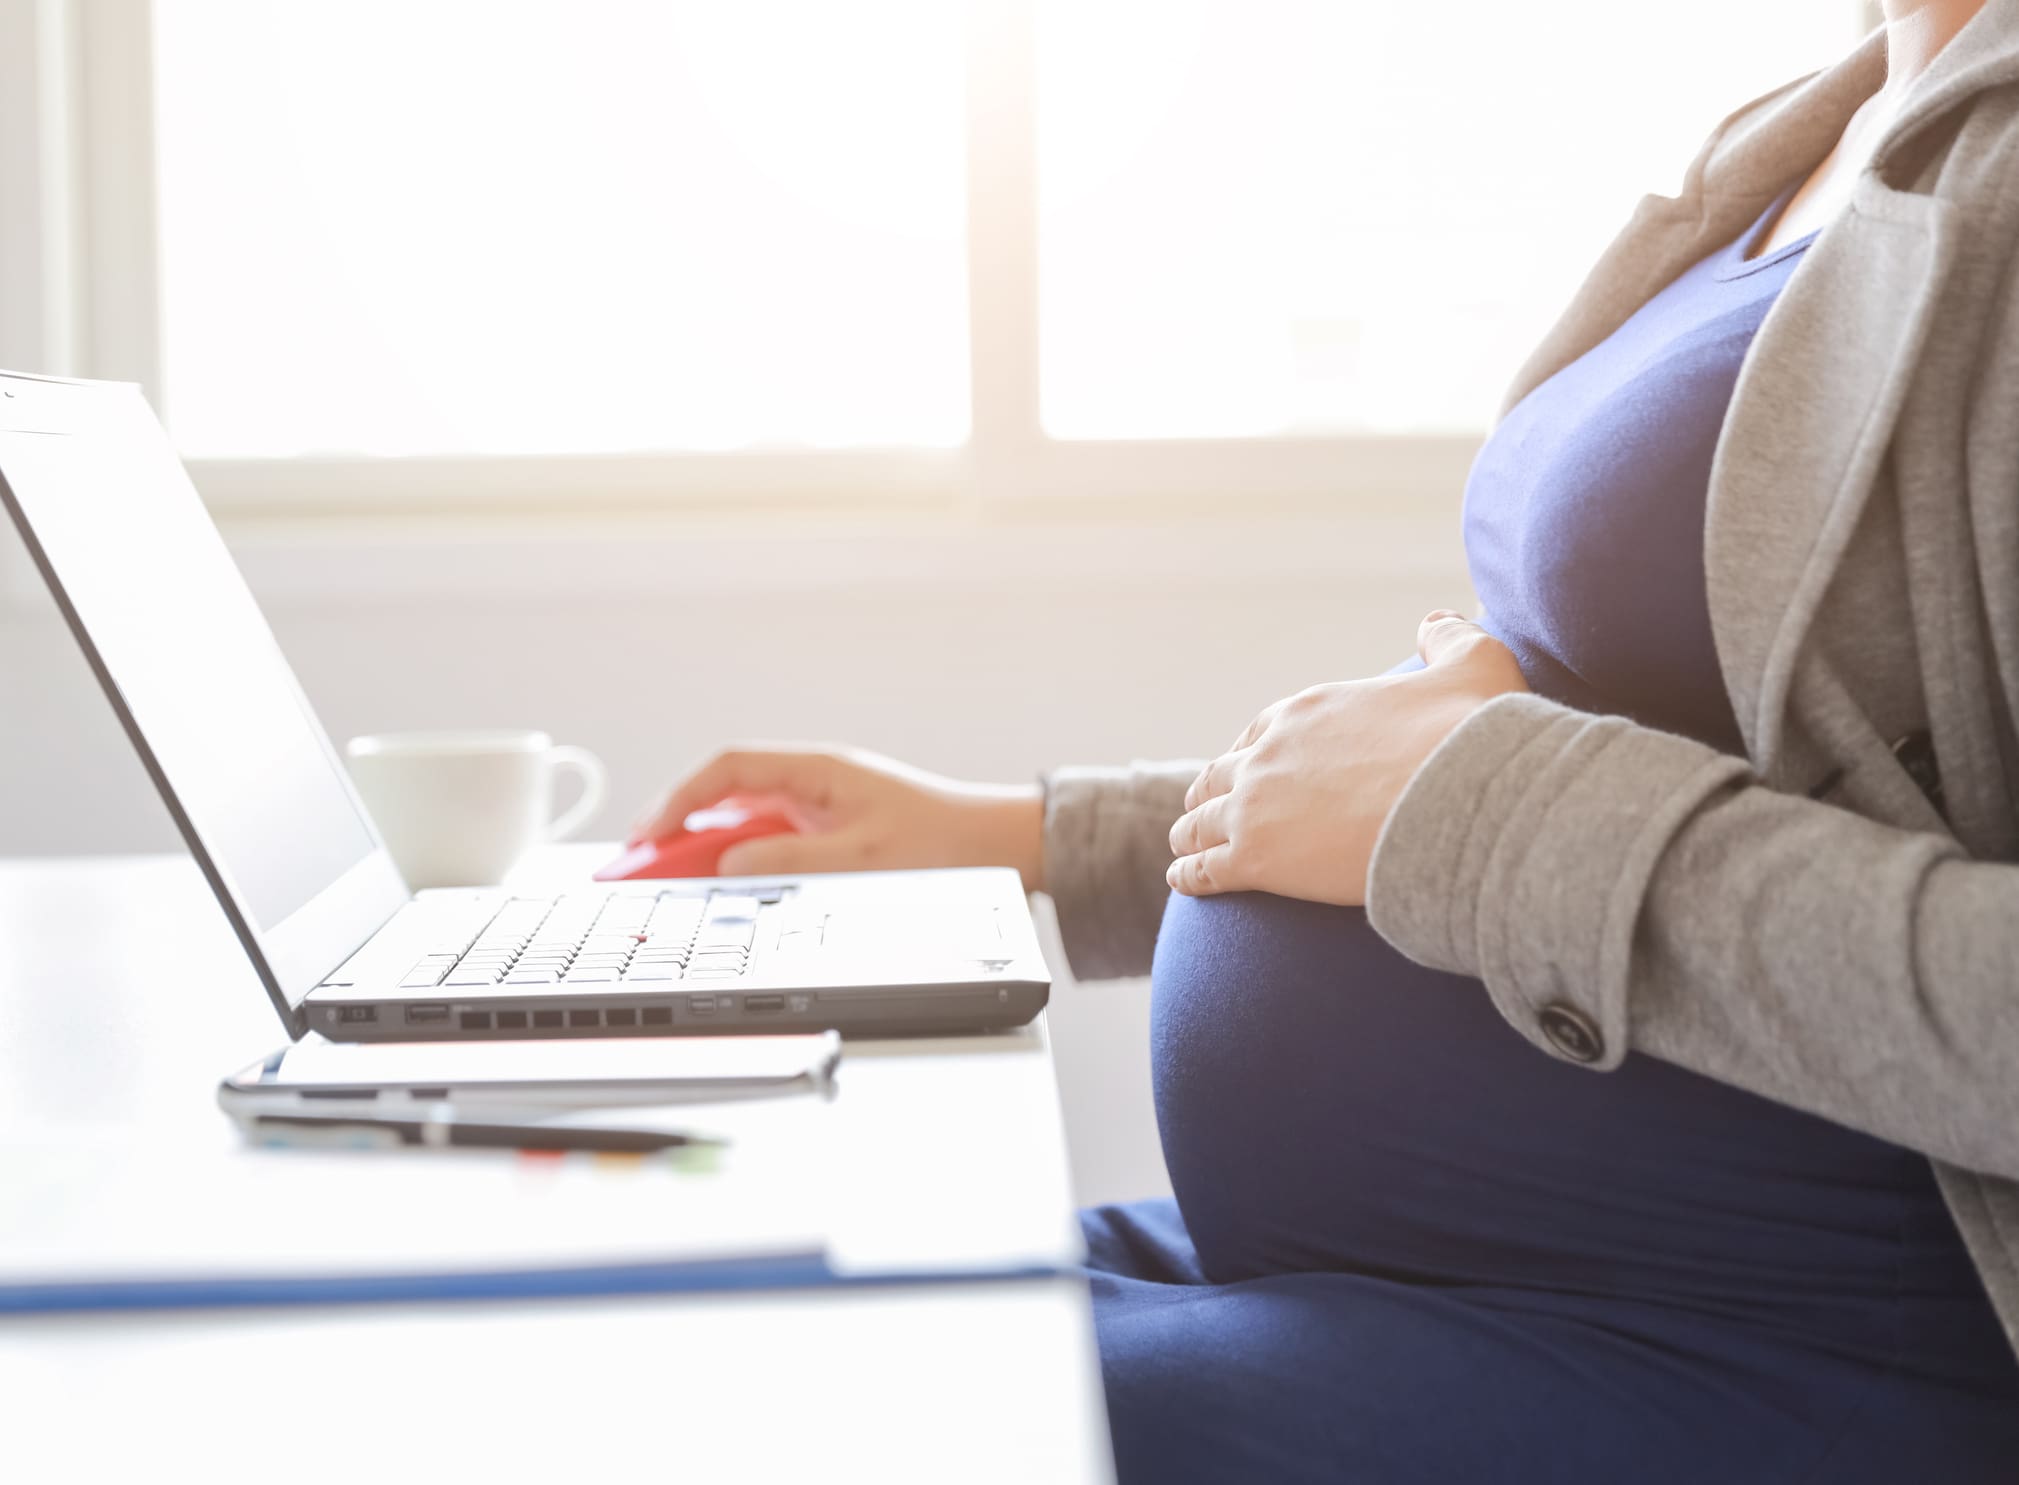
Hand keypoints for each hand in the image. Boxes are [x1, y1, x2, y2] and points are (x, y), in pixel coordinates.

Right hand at [628, 744, 1045, 889]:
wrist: (1000, 849)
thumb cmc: (944, 844)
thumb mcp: (861, 860)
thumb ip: (790, 859)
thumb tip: (730, 862)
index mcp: (819, 770)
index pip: (729, 768)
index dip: (681, 798)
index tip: (649, 833)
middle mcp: (814, 783)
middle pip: (727, 796)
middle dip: (679, 829)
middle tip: (639, 867)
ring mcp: (819, 808)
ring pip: (743, 823)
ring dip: (706, 850)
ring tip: (668, 885)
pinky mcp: (829, 834)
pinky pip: (768, 843)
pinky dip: (739, 864)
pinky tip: (721, 889)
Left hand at [1166, 611, 1527, 905]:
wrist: (1460, 801)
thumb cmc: (1468, 737)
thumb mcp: (1472, 665)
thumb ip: (1450, 640)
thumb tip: (1434, 621)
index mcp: (1306, 712)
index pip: (1259, 732)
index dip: (1249, 752)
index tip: (1245, 765)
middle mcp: (1268, 754)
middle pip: (1221, 774)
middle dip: (1210, 791)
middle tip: (1202, 808)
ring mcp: (1255, 806)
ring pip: (1202, 820)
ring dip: (1190, 832)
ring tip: (1182, 846)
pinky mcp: (1255, 859)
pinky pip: (1205, 868)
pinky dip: (1190, 874)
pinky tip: (1183, 880)